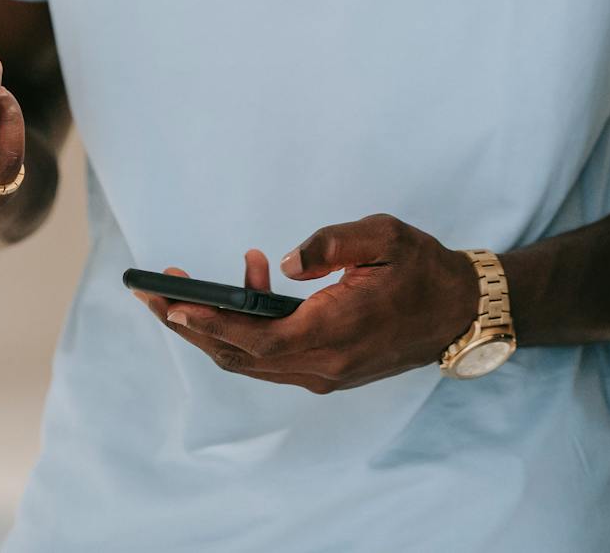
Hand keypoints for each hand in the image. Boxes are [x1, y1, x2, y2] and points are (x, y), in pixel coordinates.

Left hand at [131, 214, 480, 393]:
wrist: (460, 311)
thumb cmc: (423, 268)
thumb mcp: (384, 237)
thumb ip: (331, 245)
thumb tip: (283, 263)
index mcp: (335, 330)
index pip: (256, 337)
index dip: (208, 323)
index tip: (170, 305)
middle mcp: (324, 363)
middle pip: (239, 354)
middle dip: (189, 326)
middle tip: (149, 294)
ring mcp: (324, 372)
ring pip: (250, 360)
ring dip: (212, 328)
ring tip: (187, 285)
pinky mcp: (327, 370)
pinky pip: (271, 356)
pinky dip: (246, 327)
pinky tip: (252, 281)